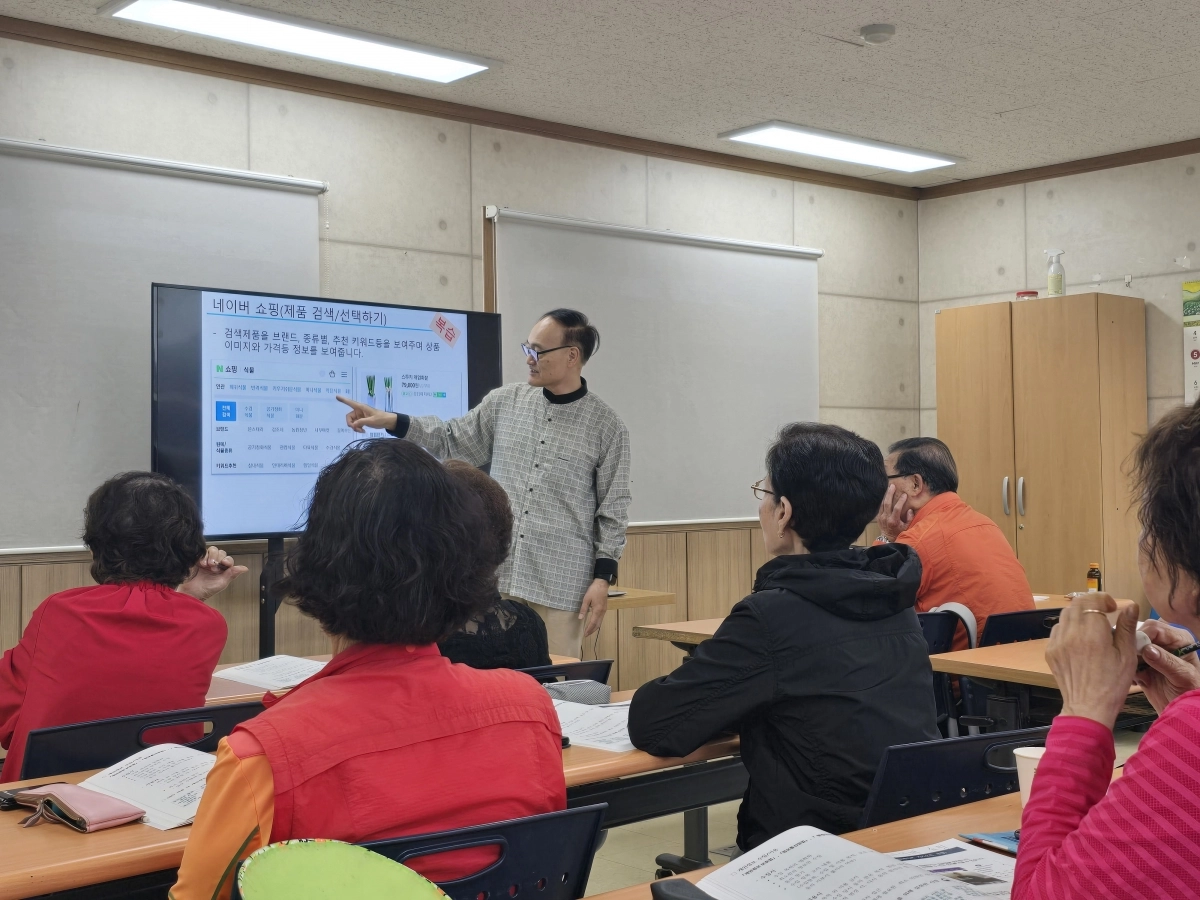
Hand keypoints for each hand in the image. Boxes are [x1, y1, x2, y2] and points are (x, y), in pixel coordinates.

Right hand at [178, 547, 248, 600]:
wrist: (191, 592)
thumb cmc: (207, 589)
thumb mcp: (221, 583)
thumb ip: (232, 574)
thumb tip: (245, 568)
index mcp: (223, 569)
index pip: (228, 559)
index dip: (227, 560)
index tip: (224, 563)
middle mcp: (215, 563)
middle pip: (221, 552)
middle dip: (219, 558)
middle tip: (213, 568)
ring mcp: (206, 560)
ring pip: (213, 550)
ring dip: (212, 556)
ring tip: (207, 565)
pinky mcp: (197, 559)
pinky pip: (202, 552)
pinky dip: (203, 556)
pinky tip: (201, 564)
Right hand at [336, 395, 397, 432]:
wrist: (387, 422)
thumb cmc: (381, 418)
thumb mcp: (372, 421)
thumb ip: (362, 422)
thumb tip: (353, 425)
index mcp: (361, 407)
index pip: (350, 403)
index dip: (343, 400)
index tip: (336, 396)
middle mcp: (359, 411)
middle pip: (349, 417)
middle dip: (351, 424)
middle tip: (355, 429)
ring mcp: (360, 416)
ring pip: (352, 422)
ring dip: (355, 427)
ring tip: (361, 431)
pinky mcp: (362, 420)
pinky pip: (356, 424)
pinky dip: (358, 428)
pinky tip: (363, 431)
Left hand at [579, 578, 608, 637]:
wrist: (602, 584)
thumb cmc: (594, 590)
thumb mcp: (586, 599)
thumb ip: (583, 609)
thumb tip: (580, 618)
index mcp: (597, 610)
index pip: (593, 623)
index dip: (589, 629)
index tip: (585, 634)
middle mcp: (602, 612)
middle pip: (598, 624)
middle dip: (592, 630)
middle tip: (587, 635)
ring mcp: (604, 610)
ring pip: (600, 622)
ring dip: (595, 627)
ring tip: (590, 631)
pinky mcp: (604, 608)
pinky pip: (601, 618)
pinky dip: (597, 623)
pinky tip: (594, 623)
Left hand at [876, 484, 913, 540]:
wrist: (887, 538)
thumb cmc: (898, 532)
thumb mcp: (906, 527)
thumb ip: (909, 518)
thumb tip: (910, 510)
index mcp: (893, 520)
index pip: (897, 508)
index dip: (901, 501)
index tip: (904, 495)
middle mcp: (886, 518)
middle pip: (887, 503)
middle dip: (890, 494)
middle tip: (892, 486)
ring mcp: (881, 517)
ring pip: (882, 503)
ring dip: (886, 495)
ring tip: (889, 488)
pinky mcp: (878, 516)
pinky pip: (880, 506)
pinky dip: (883, 500)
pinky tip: (885, 495)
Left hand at [1046, 592, 1138, 728]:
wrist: (1088, 707)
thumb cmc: (1112, 684)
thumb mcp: (1127, 656)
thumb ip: (1127, 628)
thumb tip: (1130, 606)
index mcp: (1092, 634)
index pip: (1091, 601)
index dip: (1102, 599)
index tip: (1111, 606)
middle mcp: (1071, 635)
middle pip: (1076, 604)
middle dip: (1090, 603)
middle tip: (1103, 611)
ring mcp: (1057, 643)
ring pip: (1065, 616)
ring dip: (1078, 614)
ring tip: (1092, 626)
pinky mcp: (1050, 651)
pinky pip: (1057, 630)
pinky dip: (1068, 627)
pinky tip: (1079, 638)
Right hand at [1134, 619, 1199, 713]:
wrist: (1182, 709)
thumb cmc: (1190, 692)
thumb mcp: (1183, 676)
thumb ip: (1167, 662)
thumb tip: (1147, 649)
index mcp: (1178, 638)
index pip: (1155, 628)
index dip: (1142, 635)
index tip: (1134, 650)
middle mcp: (1164, 641)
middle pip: (1140, 632)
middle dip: (1133, 646)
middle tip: (1130, 663)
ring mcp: (1151, 651)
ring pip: (1130, 645)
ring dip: (1128, 658)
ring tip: (1133, 674)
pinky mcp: (1141, 662)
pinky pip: (1127, 658)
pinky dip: (1127, 668)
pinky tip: (1134, 680)